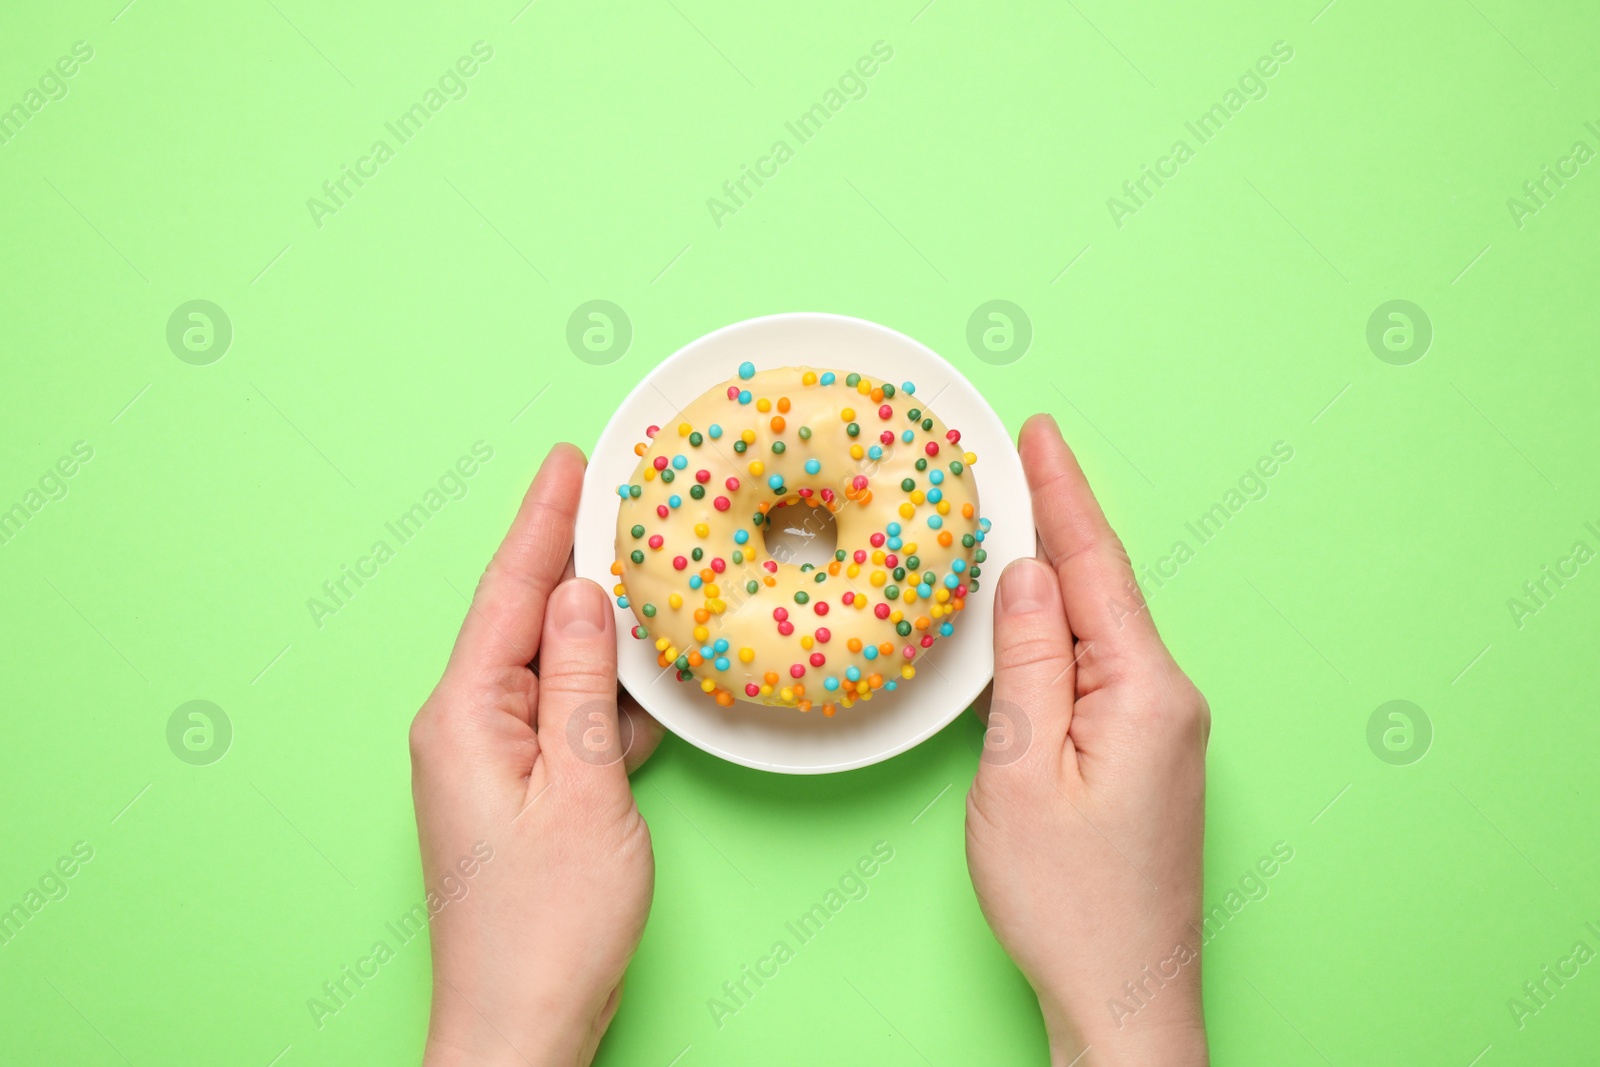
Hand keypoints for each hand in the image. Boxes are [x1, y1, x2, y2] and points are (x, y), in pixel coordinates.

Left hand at [410, 444, 663, 1066]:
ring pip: (550, 664)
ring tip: (636, 563)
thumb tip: (584, 595)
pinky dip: (603, 688)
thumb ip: (583, 684)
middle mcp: (467, 727)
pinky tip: (640, 668)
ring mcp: (493, 760)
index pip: (510, 592)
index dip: (544, 521)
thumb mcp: (582, 789)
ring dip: (593, 623)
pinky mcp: (522, 791)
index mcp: (466, 716)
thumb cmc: (545, 925)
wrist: (522, 1024)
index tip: (569, 460)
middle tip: (611, 489)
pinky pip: (564, 714)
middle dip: (567, 554)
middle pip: (524, 618)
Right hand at [966, 415, 1209, 1066]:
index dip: (1062, 494)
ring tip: (1020, 519)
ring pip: (1101, 629)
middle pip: (1101, 590)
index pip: (1093, 568)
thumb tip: (1025, 575)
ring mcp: (1164, 730)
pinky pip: (1103, 668)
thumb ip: (1028, 664)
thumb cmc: (1067, 902)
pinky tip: (1041, 616)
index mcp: (1143, 693)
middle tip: (1022, 457)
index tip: (1040, 432)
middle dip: (1059, 521)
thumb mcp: (1020, 772)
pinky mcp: (1148, 757)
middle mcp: (1168, 700)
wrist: (1123, 995)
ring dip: (1059, 574)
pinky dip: (1066, 630)